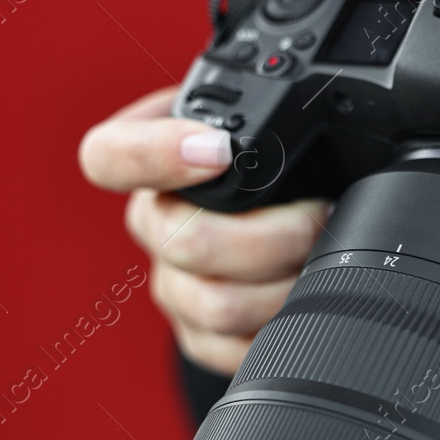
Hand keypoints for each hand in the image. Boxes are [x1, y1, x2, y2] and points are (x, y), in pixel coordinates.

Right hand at [78, 86, 328, 375]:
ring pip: (216, 303)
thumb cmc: (284, 160)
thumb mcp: (270, 115)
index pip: (109, 157)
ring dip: (287, 283)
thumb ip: (274, 104)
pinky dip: (283, 329)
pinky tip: (309, 301)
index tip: (218, 152)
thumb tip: (330, 90)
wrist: (293, 215)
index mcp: (154, 159)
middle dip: (274, 233)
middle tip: (323, 213)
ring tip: (328, 258)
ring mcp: (174, 285)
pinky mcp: (201, 337)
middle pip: (185, 242)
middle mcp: (154, 223)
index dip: (153, 156)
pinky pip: (234, 350)